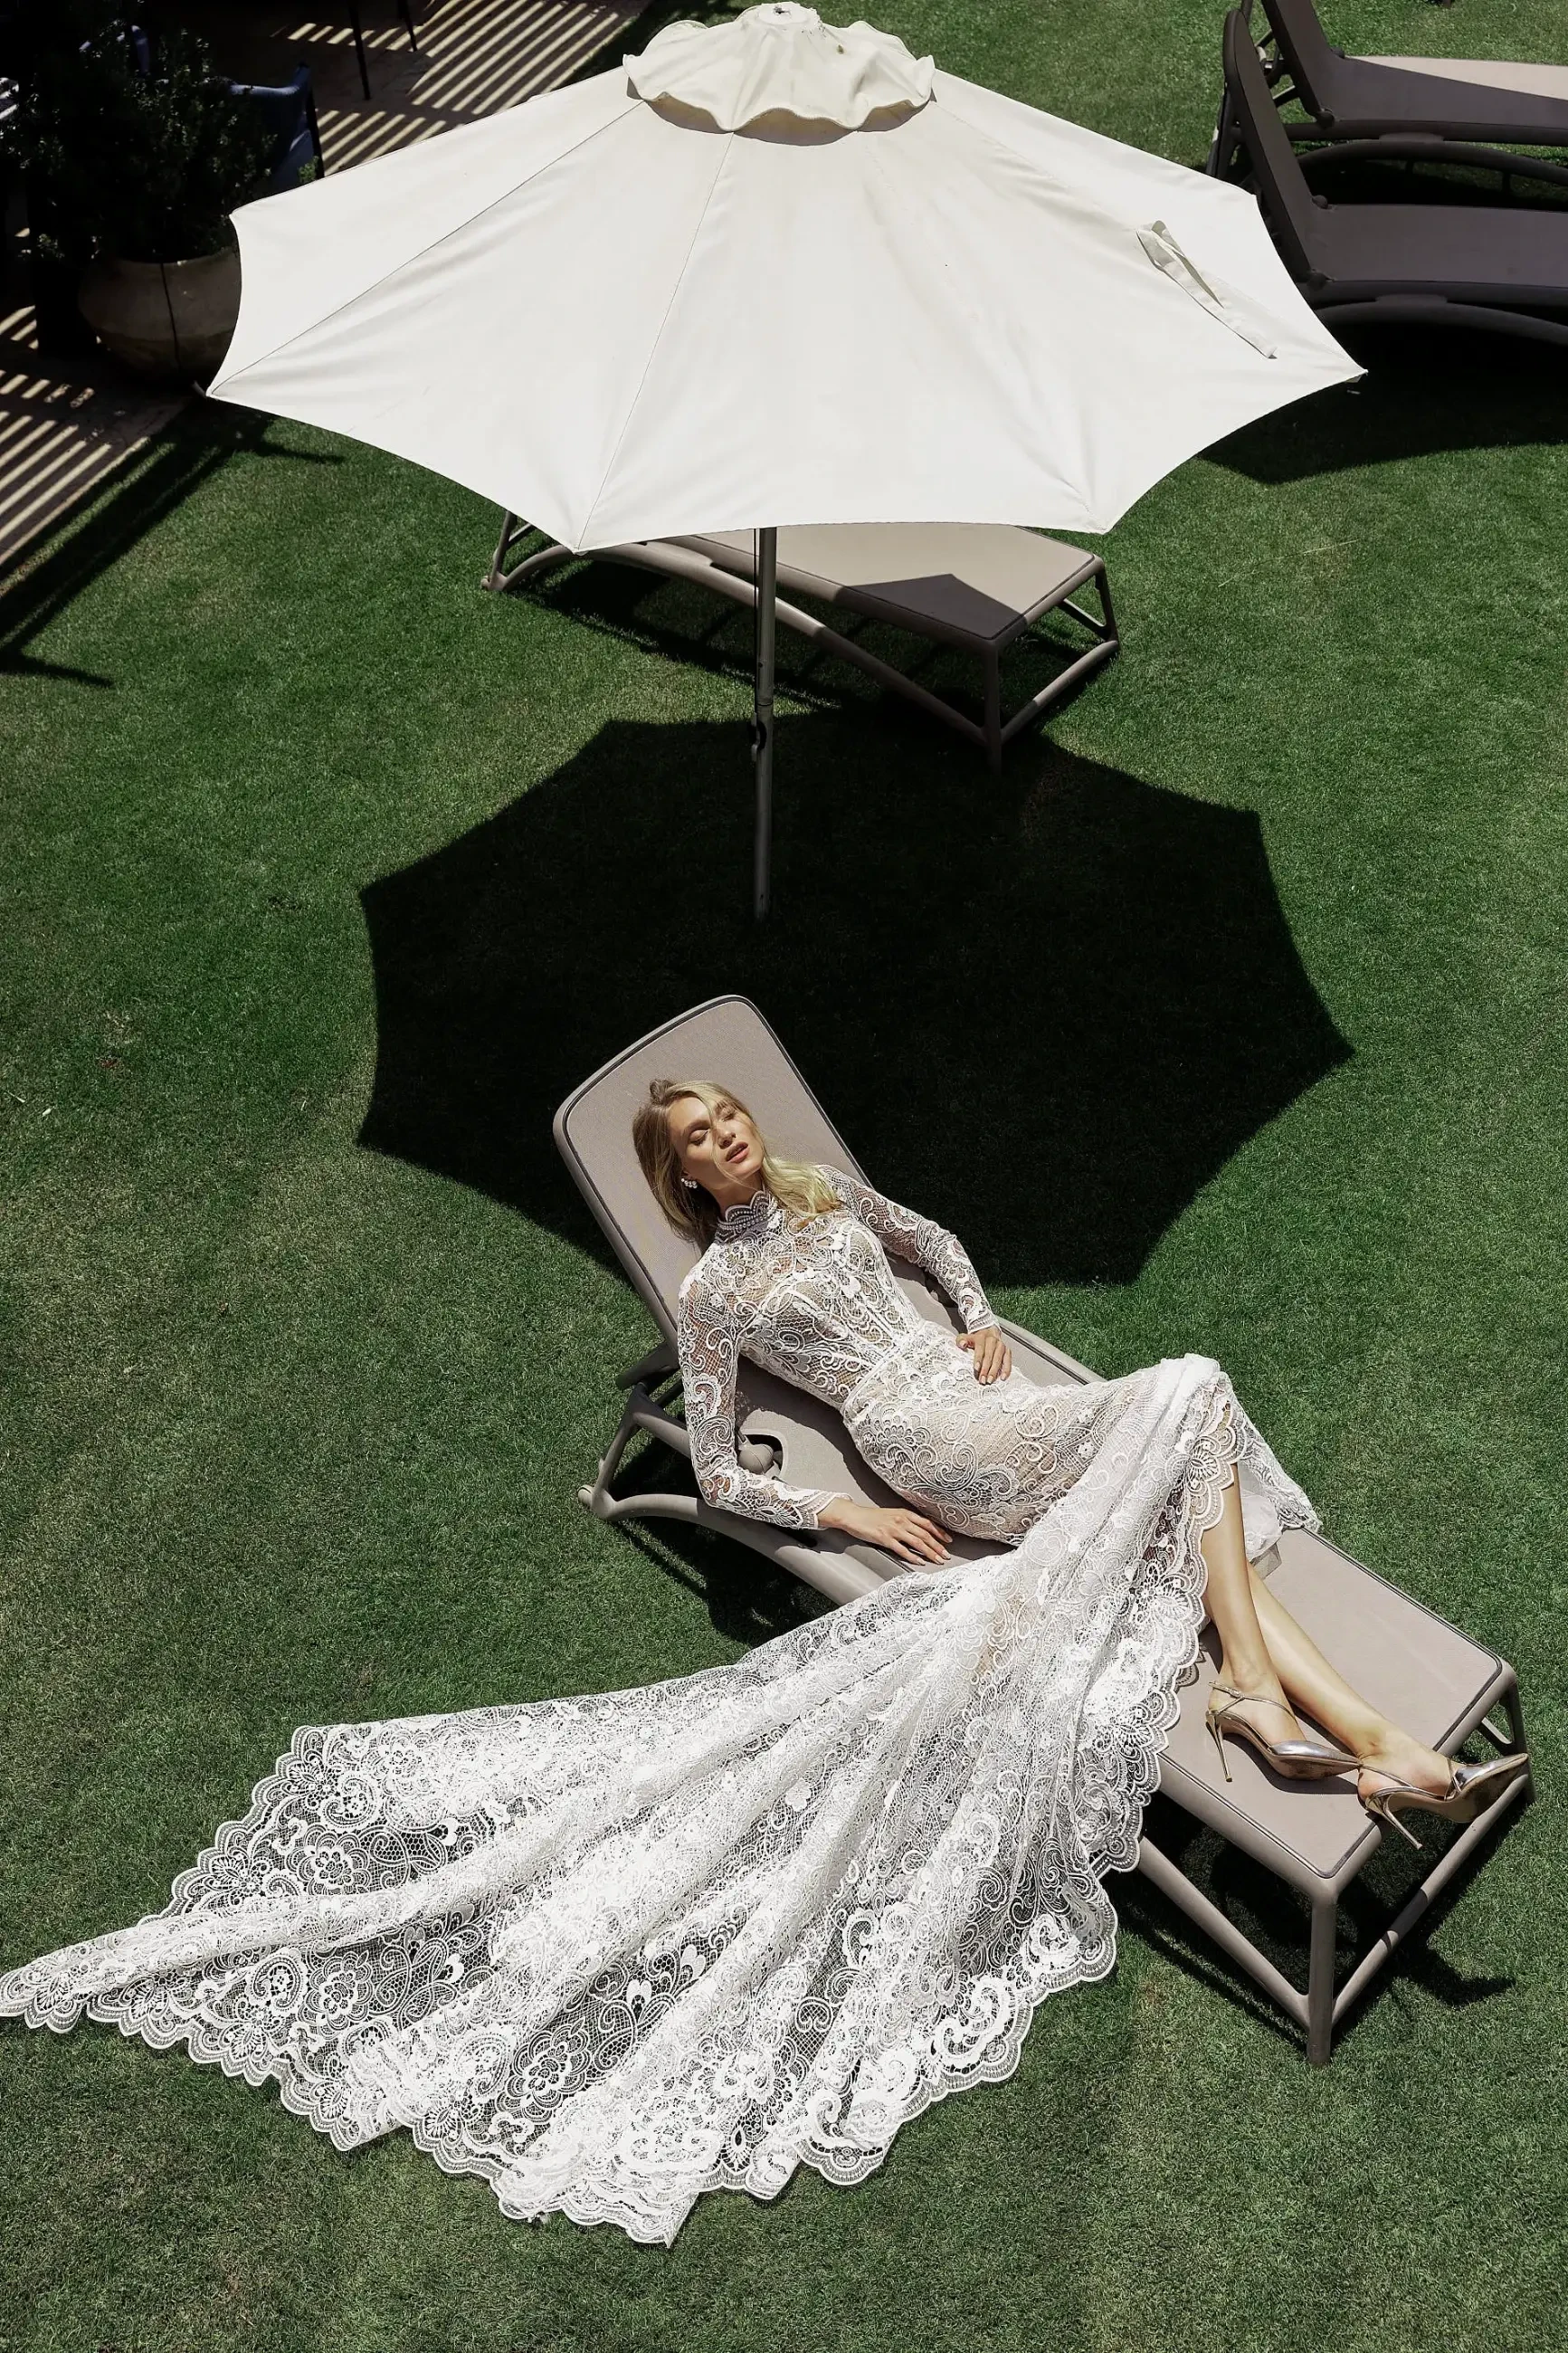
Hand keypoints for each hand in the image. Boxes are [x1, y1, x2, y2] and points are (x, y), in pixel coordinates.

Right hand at [818, 1496, 950, 1564]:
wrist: (854, 1516)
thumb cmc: (872, 1516)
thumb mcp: (892, 1513)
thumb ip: (906, 1520)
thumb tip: (920, 1530)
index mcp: (904, 1513)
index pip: (927, 1523)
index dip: (940, 1533)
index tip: (948, 1541)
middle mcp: (901, 1520)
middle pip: (925, 1534)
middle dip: (938, 1546)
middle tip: (946, 1555)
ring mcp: (893, 1529)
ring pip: (917, 1542)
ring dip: (930, 1552)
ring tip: (937, 1560)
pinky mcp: (885, 1538)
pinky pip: (903, 1550)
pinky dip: (913, 1557)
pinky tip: (920, 1562)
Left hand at [957, 1325, 1010, 1384]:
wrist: (988, 1332)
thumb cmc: (977, 1339)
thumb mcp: (966, 1337)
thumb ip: (961, 1340)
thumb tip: (962, 1344)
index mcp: (982, 1337)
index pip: (980, 1348)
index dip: (978, 1358)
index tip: (976, 1368)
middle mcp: (993, 1340)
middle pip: (990, 1355)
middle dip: (986, 1369)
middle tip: (982, 1378)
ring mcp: (1001, 1346)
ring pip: (999, 1359)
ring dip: (994, 1371)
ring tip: (990, 1380)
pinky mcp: (1007, 1351)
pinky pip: (1008, 1361)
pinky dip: (1006, 1370)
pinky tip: (1002, 1377)